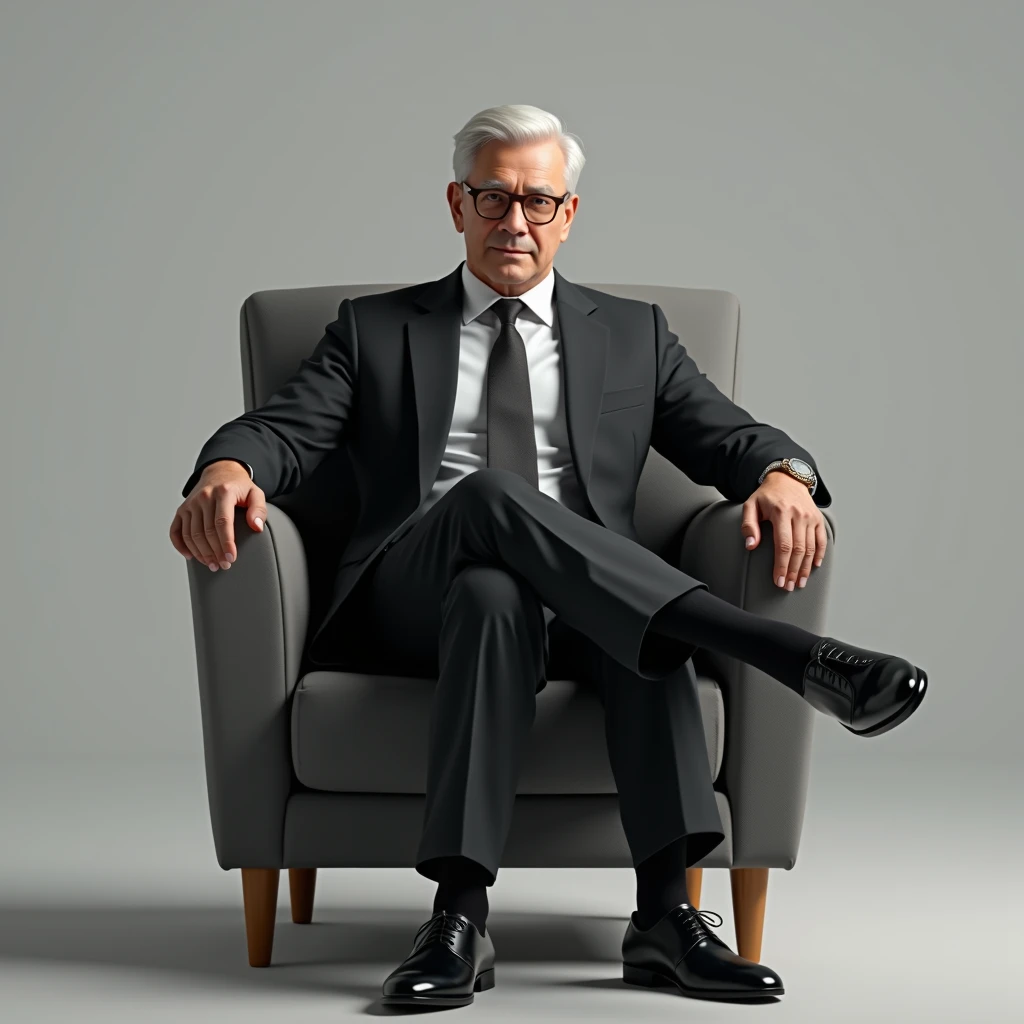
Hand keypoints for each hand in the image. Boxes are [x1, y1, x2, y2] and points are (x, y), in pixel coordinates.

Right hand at [170, 461, 266, 570]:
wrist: (220, 472)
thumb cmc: (239, 487)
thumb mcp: (256, 494)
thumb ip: (259, 509)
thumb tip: (256, 526)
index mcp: (223, 492)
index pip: (223, 522)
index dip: (226, 543)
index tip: (231, 558)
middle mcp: (204, 497)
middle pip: (206, 532)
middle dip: (215, 552)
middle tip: (224, 565)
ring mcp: (190, 503)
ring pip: (191, 534)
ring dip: (201, 553)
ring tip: (212, 564)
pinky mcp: (182, 509)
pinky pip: (176, 530)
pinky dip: (181, 546)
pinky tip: (191, 556)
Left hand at [741, 471, 826, 590]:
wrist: (787, 479)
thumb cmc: (766, 495)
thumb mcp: (750, 506)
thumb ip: (748, 525)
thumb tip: (751, 546)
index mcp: (781, 512)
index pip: (783, 545)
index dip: (781, 565)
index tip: (778, 580)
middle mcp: (799, 515)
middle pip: (798, 550)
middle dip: (793, 571)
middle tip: (787, 586)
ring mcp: (811, 517)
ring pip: (810, 547)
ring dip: (805, 568)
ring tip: (799, 582)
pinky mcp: (818, 519)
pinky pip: (821, 540)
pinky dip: (819, 554)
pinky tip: (814, 567)